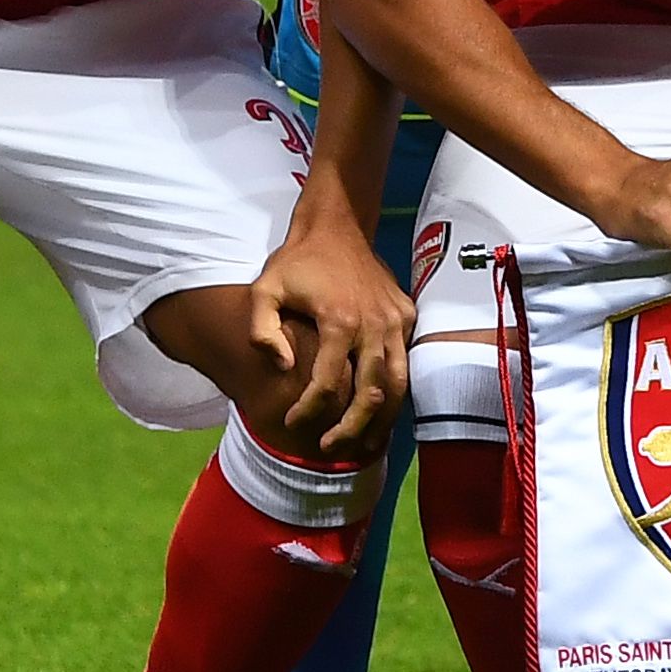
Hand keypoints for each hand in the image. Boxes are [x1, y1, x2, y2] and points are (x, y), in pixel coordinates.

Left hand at [250, 198, 412, 462]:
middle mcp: (374, 325)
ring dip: (382, 419)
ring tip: (364, 442)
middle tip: (330, 446)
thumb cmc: (297, 261)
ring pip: (398, 385)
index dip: (309, 411)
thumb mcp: (265, 289)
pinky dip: (395, 390)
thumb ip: (263, 331)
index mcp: (339, 321)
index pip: (328, 384)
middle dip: (351, 428)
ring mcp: (395, 321)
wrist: (337, 225)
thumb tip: (284, 368)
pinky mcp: (407, 315)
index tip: (292, 423)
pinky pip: (406, 361)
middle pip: (371, 394)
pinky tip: (380, 409)